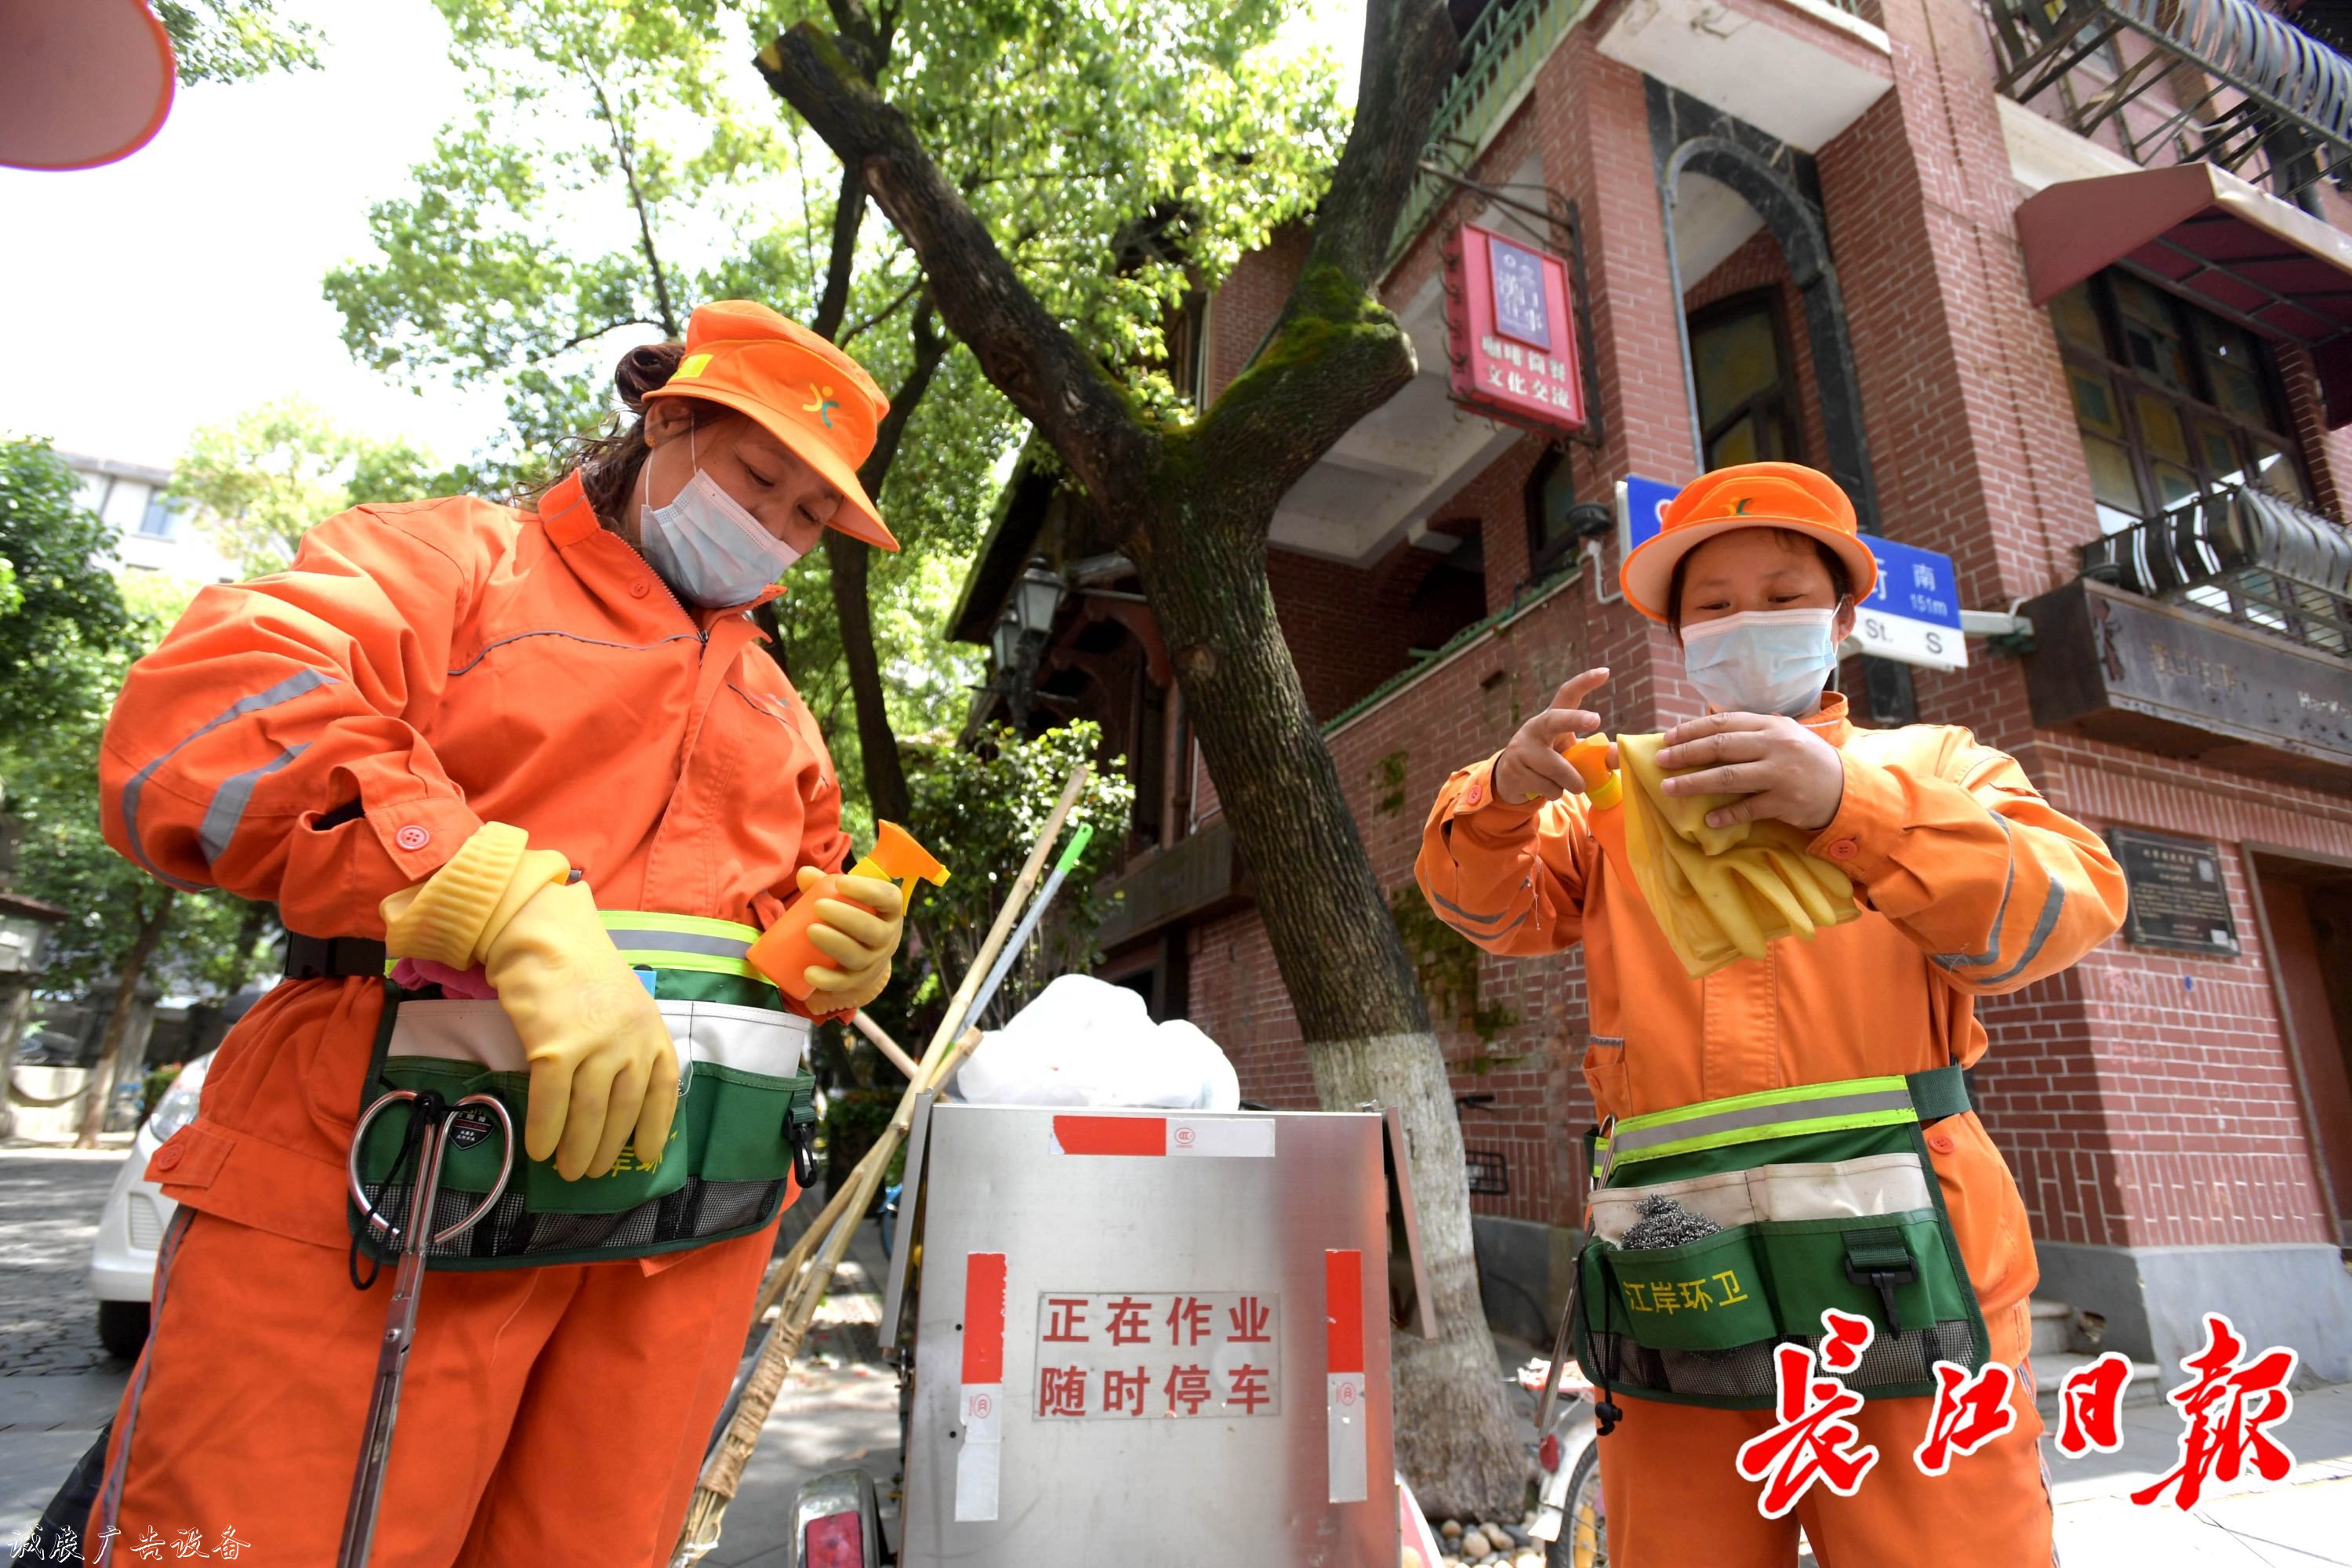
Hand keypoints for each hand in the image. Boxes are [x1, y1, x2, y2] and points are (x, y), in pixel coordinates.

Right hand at [481, 880, 678, 1181]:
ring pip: (588, 1114)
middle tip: (592, 1174)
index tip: (647, 1157)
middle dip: (608, 1148)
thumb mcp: (624, 1004)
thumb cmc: (580, 970)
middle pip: (622, 1110)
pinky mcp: (555, 1048)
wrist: (544, 935)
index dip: (655, 1127)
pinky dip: (544, 1131)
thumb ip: (628, 1044)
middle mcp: (630, 1042)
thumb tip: (617, 1096)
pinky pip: (550, 1102)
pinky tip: (538, 1150)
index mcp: (651, 1031)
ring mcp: (595, 1045)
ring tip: (567, 1172)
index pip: (662, 1090)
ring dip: (577, 1149)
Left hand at [796, 865, 905, 1005]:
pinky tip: (809, 973)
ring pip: (859, 957)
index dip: (868, 890)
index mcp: (889, 911)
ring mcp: (873, 962)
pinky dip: (827, 980)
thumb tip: (804, 874)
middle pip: (873, 931)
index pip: (888, 898)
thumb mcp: (845, 899)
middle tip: (819, 906)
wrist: (863, 954)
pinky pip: (844, 983)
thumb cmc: (851, 915)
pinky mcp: (857, 982)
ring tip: (811, 931)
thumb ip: (823, 885)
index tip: (841, 882)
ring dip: (835, 944)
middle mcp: (887, 937)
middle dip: (847, 918)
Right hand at [1492, 668, 1612, 805]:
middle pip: (1556, 720)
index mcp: (1552, 718)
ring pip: (1559, 769)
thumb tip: (1619, 755)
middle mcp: (1535, 727)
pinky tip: (1546, 788)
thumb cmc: (1550, 761)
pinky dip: (1555, 793)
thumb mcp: (1572, 753)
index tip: (1605, 672)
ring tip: (1569, 784)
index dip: (1585, 682)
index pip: (1567, 694)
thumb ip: (1596, 754)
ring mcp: (1521, 748)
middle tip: (1595, 720)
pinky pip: (1548, 788)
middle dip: (1576, 719)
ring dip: (1572, 782)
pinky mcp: (1513, 770)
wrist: (1511, 779)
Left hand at [1654, 712, 1845, 831]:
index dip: (1692, 730)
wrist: (1845, 788)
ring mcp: (1780, 774)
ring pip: (1728, 777)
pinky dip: (1726, 815)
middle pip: (1720, 747)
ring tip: (1670, 789)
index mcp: (1770, 726)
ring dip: (1694, 783)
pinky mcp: (1784, 802)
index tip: (1667, 738)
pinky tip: (1708, 820)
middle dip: (1685, 754)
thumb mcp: (1782, 735)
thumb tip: (1703, 733)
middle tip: (1660, 762)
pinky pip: (1748, 809)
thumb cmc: (1804, 759)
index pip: (1723, 723)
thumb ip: (1750, 732)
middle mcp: (1774, 746)